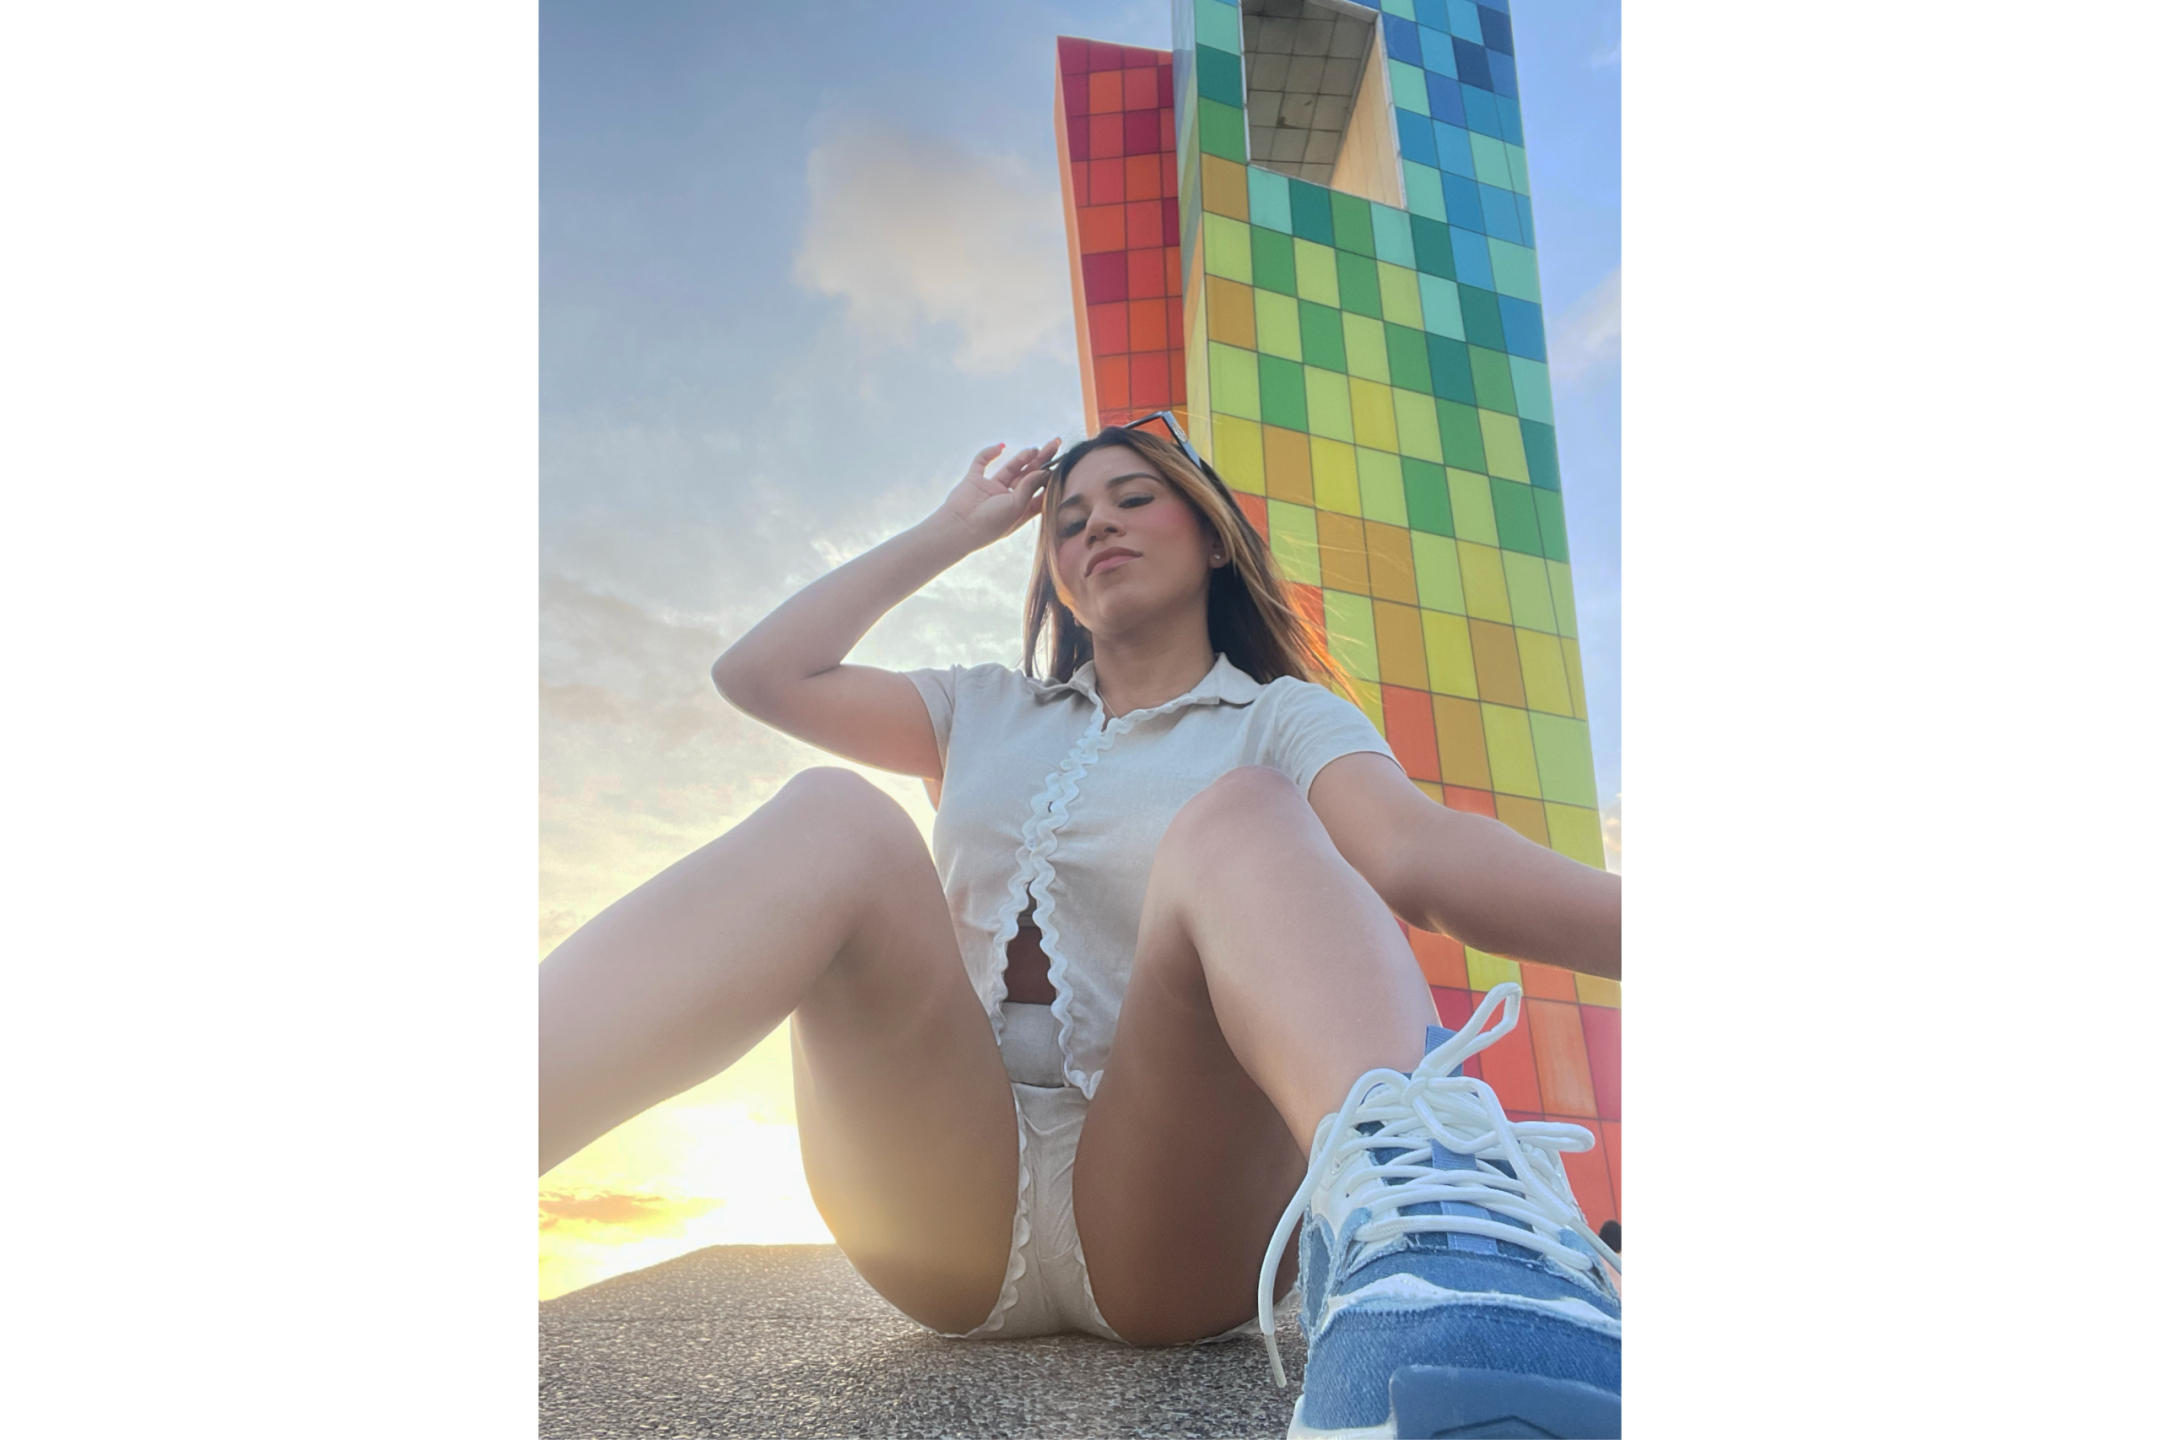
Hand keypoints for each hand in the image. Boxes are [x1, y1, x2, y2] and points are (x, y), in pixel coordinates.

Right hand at [938, 438, 1061, 550]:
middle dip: (1042, 460)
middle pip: (1028, 476)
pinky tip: (1000, 447)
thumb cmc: (991, 524)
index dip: (1050, 478)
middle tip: (1055, 443)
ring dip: (1022, 457)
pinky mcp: (974, 481)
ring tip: (1035, 449)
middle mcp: (1007, 498)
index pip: (1039, 491)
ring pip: (1010, 468)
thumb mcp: (1017, 506)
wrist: (958, 528)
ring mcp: (990, 489)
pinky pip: (982, 462)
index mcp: (1020, 510)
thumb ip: (1030, 486)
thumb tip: (1044, 470)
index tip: (1062, 464)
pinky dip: (989, 452)